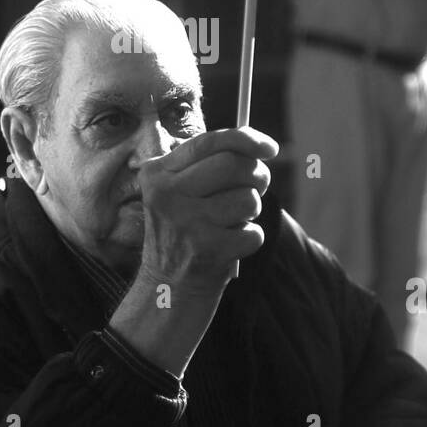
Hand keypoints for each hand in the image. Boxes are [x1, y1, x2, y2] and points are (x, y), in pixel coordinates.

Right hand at [137, 126, 277, 290]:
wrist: (169, 287)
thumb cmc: (185, 229)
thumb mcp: (178, 192)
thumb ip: (208, 164)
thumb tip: (259, 148)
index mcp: (157, 173)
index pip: (208, 142)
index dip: (246, 139)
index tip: (270, 147)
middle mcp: (167, 195)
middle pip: (233, 165)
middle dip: (257, 174)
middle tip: (259, 185)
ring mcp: (187, 223)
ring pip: (248, 199)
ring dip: (252, 209)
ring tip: (235, 220)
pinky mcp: (207, 250)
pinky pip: (253, 232)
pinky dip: (250, 238)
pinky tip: (231, 245)